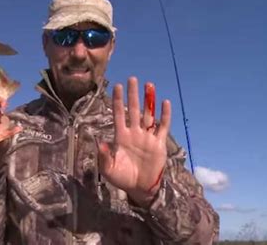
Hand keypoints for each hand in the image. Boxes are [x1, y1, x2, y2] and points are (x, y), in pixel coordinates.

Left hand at [98, 77, 170, 206]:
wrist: (139, 188)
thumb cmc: (121, 178)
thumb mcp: (108, 169)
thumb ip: (104, 157)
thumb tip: (100, 143)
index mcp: (120, 137)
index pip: (118, 115)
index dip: (117, 101)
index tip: (117, 86)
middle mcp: (134, 133)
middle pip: (134, 110)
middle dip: (133, 95)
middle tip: (132, 79)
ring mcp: (147, 137)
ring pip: (148, 115)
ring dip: (149, 101)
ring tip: (149, 85)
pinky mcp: (159, 144)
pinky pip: (162, 127)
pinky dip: (164, 116)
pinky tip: (165, 103)